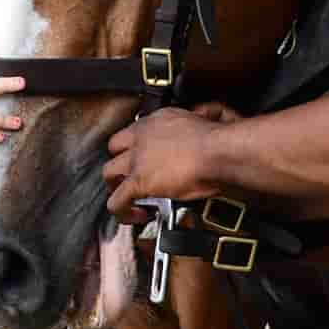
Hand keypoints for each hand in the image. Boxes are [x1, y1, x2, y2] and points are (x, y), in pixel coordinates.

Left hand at [103, 105, 235, 223]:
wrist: (218, 152)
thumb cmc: (219, 140)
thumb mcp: (208, 118)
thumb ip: (202, 114)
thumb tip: (207, 112)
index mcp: (158, 120)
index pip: (135, 130)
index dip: (136, 145)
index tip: (145, 156)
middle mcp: (142, 136)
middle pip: (114, 148)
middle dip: (120, 163)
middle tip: (130, 176)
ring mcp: (136, 159)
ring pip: (109, 173)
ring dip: (116, 186)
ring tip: (129, 198)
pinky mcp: (138, 182)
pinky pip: (117, 201)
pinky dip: (122, 211)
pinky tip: (137, 216)